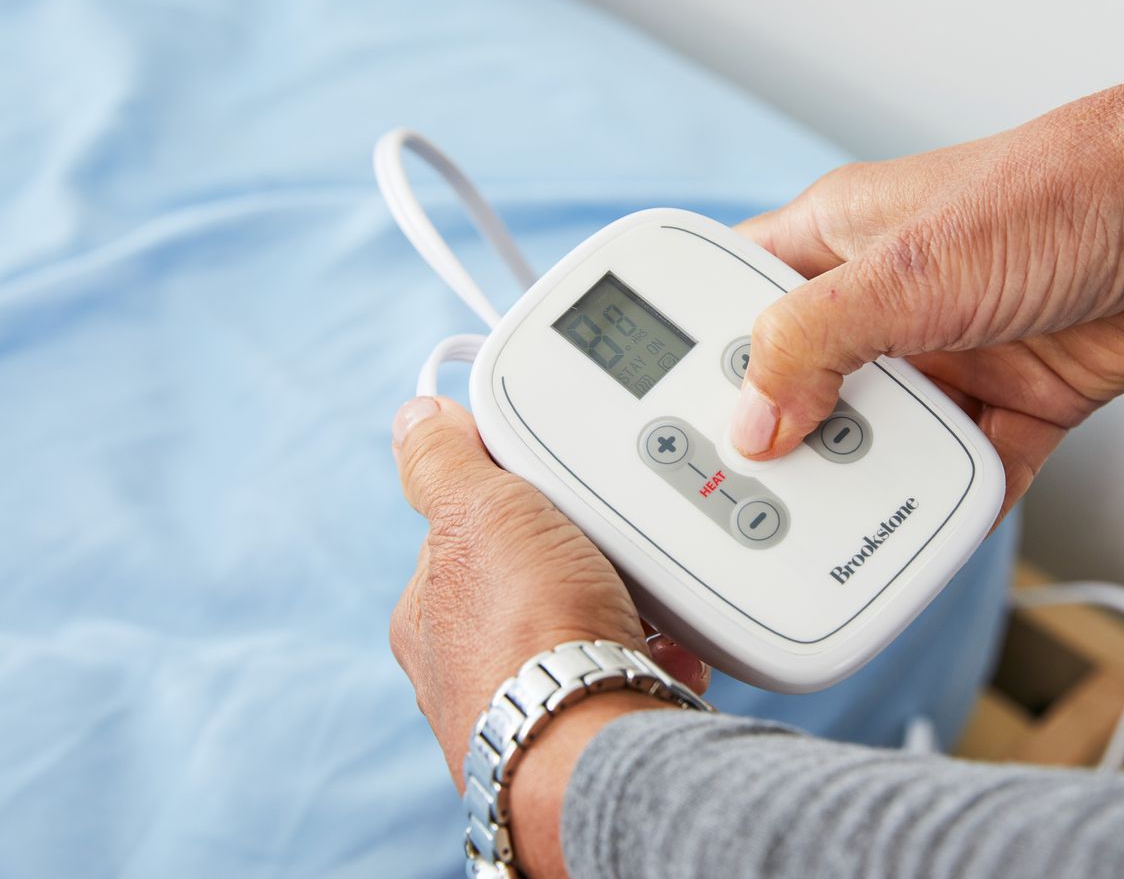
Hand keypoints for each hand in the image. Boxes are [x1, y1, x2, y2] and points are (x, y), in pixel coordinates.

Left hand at [388, 396, 707, 874]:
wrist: (594, 741)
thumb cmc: (526, 632)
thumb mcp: (474, 511)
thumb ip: (442, 461)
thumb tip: (415, 419)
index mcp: (430, 613)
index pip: (471, 529)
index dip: (517, 497)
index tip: (558, 483)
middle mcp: (471, 666)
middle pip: (536, 578)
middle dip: (583, 555)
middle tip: (617, 538)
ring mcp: (531, 701)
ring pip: (588, 625)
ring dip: (626, 604)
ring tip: (652, 591)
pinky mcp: (592, 729)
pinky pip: (633, 668)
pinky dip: (658, 653)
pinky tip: (671, 643)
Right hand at [729, 0, 1123, 513]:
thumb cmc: (1063, 195)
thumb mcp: (908, 270)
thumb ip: (814, 344)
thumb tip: (752, 422)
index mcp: (841, 238)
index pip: (739, 293)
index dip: (701, 352)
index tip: (675, 420)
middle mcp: (890, 294)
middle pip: (808, 381)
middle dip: (792, 435)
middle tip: (762, 489)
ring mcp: (957, 346)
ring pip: (889, 434)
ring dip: (878, 473)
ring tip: (851, 511)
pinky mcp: (1021, 394)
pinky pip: (970, 464)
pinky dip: (956, 500)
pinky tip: (937, 524)